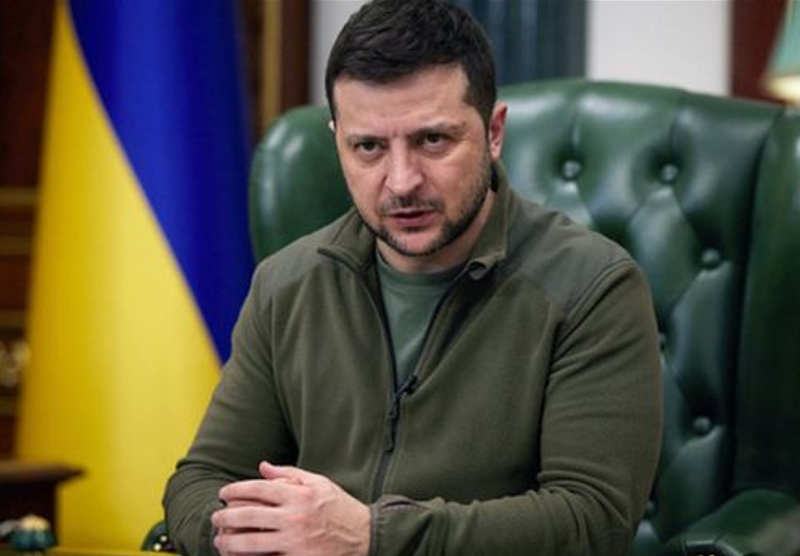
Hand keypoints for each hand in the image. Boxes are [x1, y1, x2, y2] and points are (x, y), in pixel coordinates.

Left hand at [211, 462, 370, 555]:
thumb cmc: (340, 507)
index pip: (258, 489)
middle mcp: (295, 517)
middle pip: (249, 516)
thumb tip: (262, 467)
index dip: (236, 490)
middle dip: (226, 517)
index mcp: (299, 495)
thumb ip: (289, 473)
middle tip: (216, 517)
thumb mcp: (319, 482)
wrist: (365, 536)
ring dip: (230, 542)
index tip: (223, 494)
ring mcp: (295, 542)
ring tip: (220, 540)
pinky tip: (239, 555)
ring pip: (251, 543)